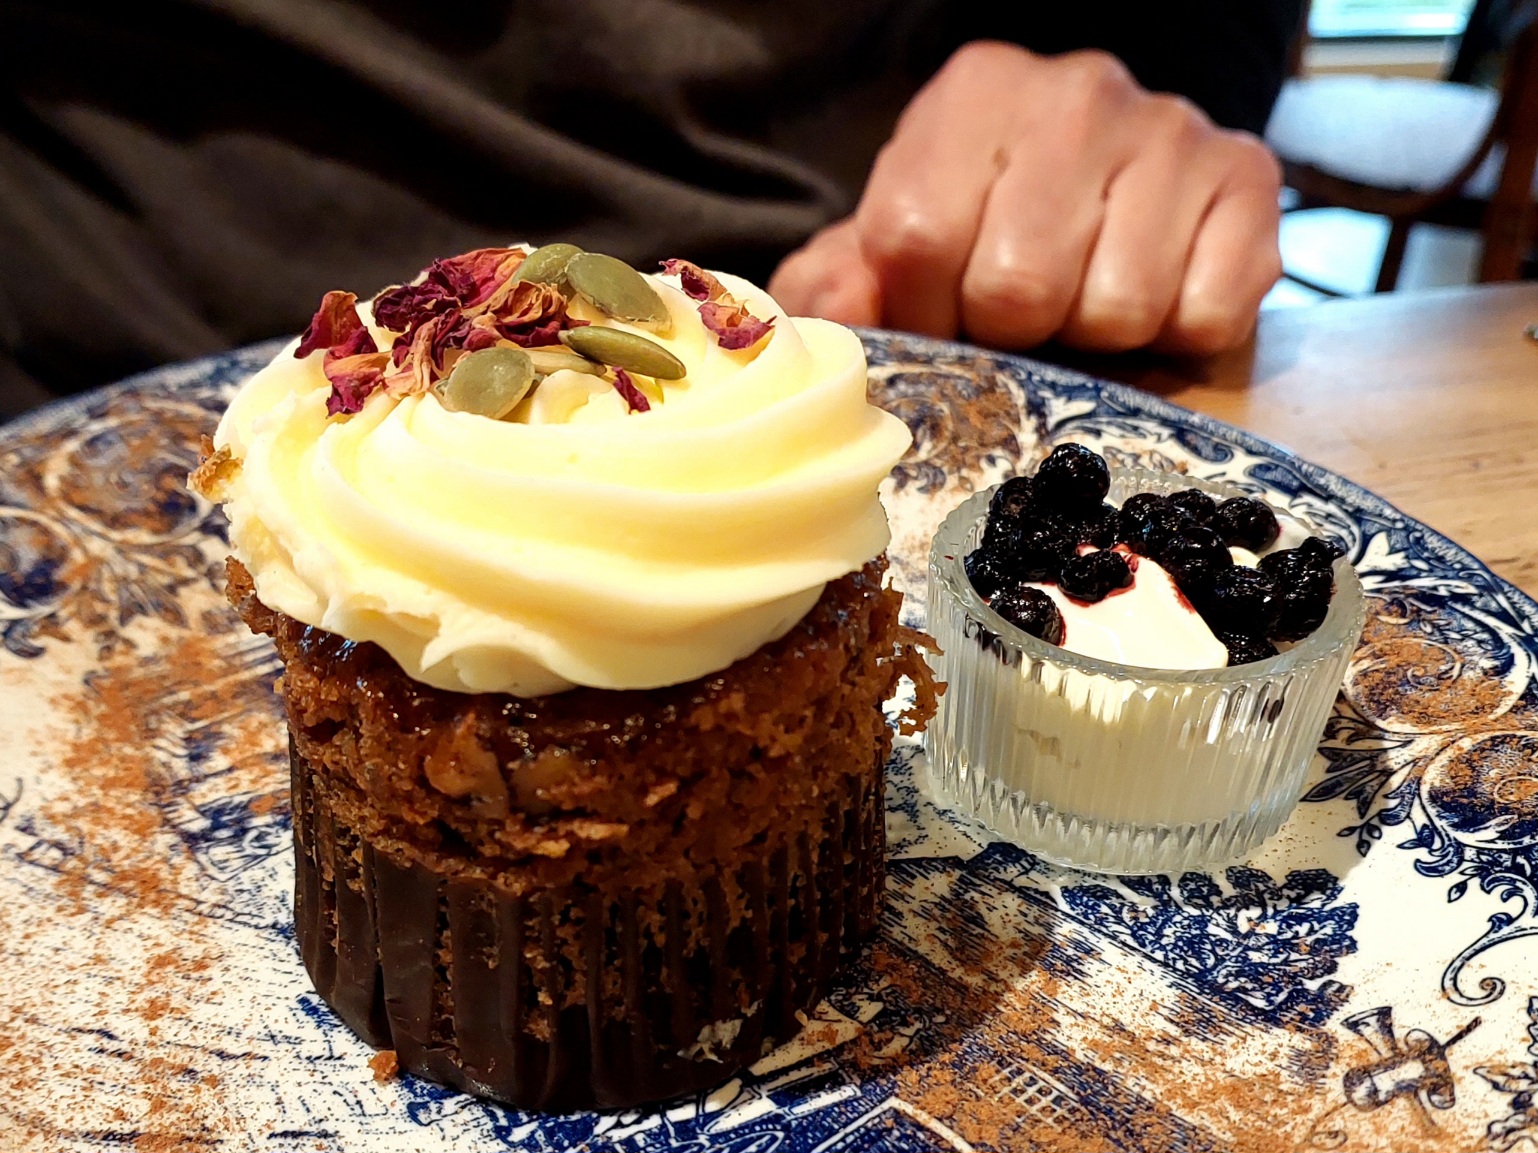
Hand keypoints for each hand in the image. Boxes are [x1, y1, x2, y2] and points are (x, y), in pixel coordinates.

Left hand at [768, 42, 1282, 355]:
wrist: (1107, 191)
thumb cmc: (980, 230)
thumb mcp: (885, 250)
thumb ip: (839, 283)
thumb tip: (845, 310)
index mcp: (973, 95)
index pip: (917, 237)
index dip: (926, 309)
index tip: (945, 312)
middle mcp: (1076, 91)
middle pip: (1019, 285)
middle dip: (1013, 328)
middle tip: (1024, 309)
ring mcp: (1172, 127)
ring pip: (1117, 308)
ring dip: (1095, 336)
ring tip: (1088, 294)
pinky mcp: (1249, 178)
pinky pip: (1207, 315)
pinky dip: (1177, 335)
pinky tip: (1157, 290)